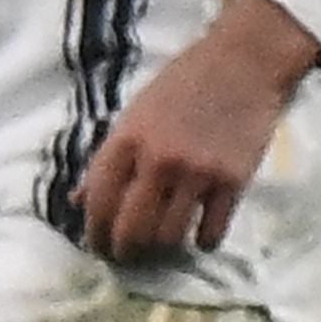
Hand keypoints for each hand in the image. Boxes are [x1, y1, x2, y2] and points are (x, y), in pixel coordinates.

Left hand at [76, 0, 320, 261]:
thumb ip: (108, 159)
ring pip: (169, 237)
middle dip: (122, 251)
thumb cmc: (182, 84)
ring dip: (160, 249)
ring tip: (158, 248)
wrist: (243, 64)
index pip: (98, 201)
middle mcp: (158, 160)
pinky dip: (202, 241)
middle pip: (132, 228)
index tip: (95, 244)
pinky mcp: (234, 182)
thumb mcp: (133, 114)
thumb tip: (77, 199)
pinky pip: (212, 232)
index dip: (93, 231)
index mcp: (126, 140)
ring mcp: (198, 173)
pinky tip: (198, 235)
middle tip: (124, 257)